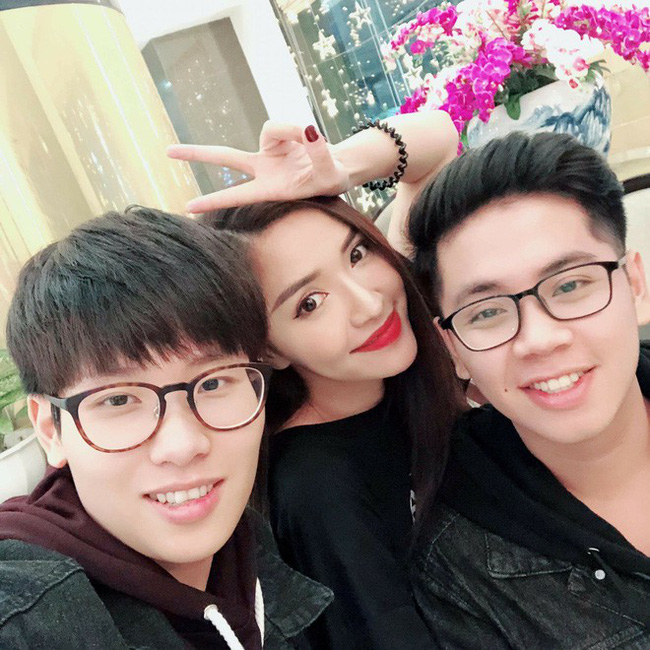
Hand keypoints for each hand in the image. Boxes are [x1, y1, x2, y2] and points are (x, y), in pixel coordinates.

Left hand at [167, 122, 349, 212]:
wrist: (337, 168)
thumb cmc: (332, 178)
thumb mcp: (331, 171)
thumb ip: (320, 153)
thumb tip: (309, 131)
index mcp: (272, 189)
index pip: (238, 194)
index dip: (214, 200)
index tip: (188, 207)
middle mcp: (263, 170)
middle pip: (226, 157)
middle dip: (198, 154)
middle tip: (167, 152)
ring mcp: (268, 153)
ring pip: (269, 129)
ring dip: (290, 130)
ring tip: (311, 139)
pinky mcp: (277, 138)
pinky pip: (282, 124)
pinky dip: (295, 128)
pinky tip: (310, 136)